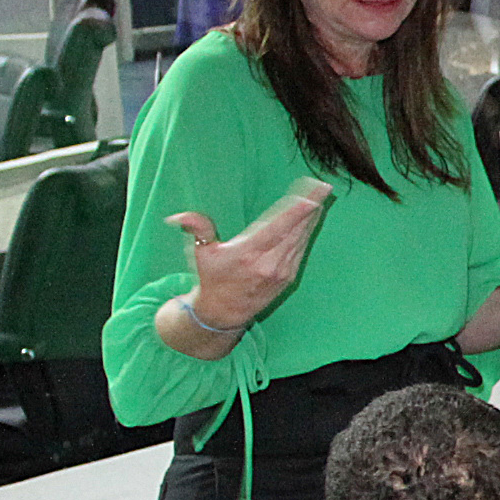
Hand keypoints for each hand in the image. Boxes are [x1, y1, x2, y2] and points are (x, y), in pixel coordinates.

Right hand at [165, 176, 331, 330]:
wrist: (224, 312)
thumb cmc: (213, 278)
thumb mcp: (201, 253)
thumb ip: (197, 229)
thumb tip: (176, 217)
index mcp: (249, 253)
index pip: (279, 227)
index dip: (297, 211)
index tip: (312, 196)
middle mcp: (269, 263)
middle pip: (296, 230)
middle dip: (311, 207)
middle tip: (324, 188)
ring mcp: (281, 271)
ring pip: (301, 239)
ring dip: (312, 218)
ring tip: (321, 197)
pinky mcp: (288, 277)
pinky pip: (301, 249)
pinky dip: (307, 232)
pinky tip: (312, 218)